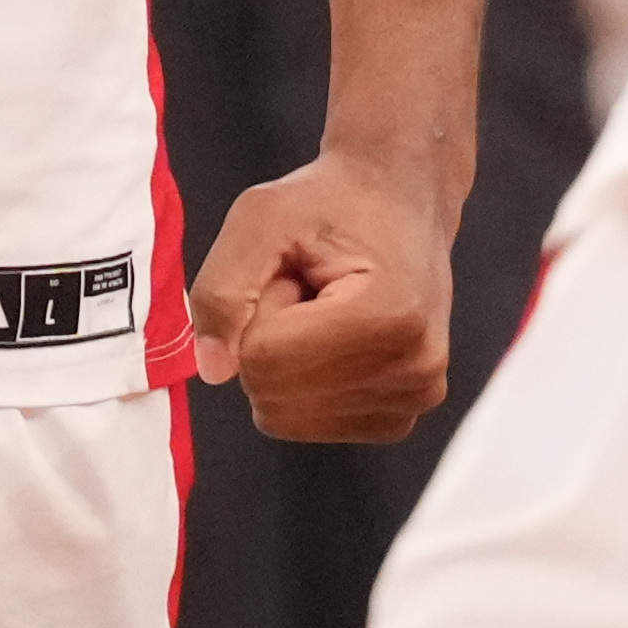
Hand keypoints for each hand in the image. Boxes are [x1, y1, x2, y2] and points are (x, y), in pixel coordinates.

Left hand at [187, 147, 455, 442]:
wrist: (398, 201)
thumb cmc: (333, 204)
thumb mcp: (260, 216)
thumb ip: (222, 289)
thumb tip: (213, 368)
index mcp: (388, 316)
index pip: (263, 360)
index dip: (258, 309)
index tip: (294, 272)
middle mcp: (414, 369)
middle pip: (274, 395)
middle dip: (268, 339)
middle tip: (305, 290)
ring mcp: (414, 399)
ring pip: (287, 417)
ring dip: (286, 363)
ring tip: (322, 310)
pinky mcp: (399, 419)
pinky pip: (308, 426)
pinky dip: (305, 385)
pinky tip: (334, 339)